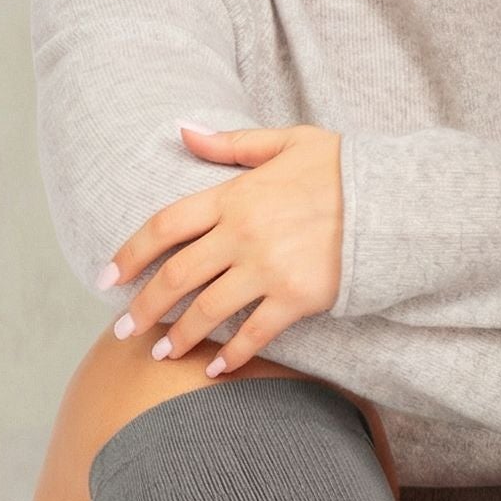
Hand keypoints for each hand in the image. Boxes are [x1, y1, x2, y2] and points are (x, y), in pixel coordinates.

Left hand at [97, 122, 343, 374]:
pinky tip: (215, 369)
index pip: (166, 226)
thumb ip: (231, 143)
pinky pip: (254, 332)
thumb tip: (183, 131)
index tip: (106, 278)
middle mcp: (243, 234)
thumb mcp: (286, 141)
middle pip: (177, 275)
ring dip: (179, 336)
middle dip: (144, 306)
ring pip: (208, 310)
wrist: (394, 201)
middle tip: (121, 330)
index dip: (130, 253)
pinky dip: (232, 354)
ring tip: (160, 353)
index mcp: (234, 195)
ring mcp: (269, 268)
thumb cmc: (342, 169)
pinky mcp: (297, 297)